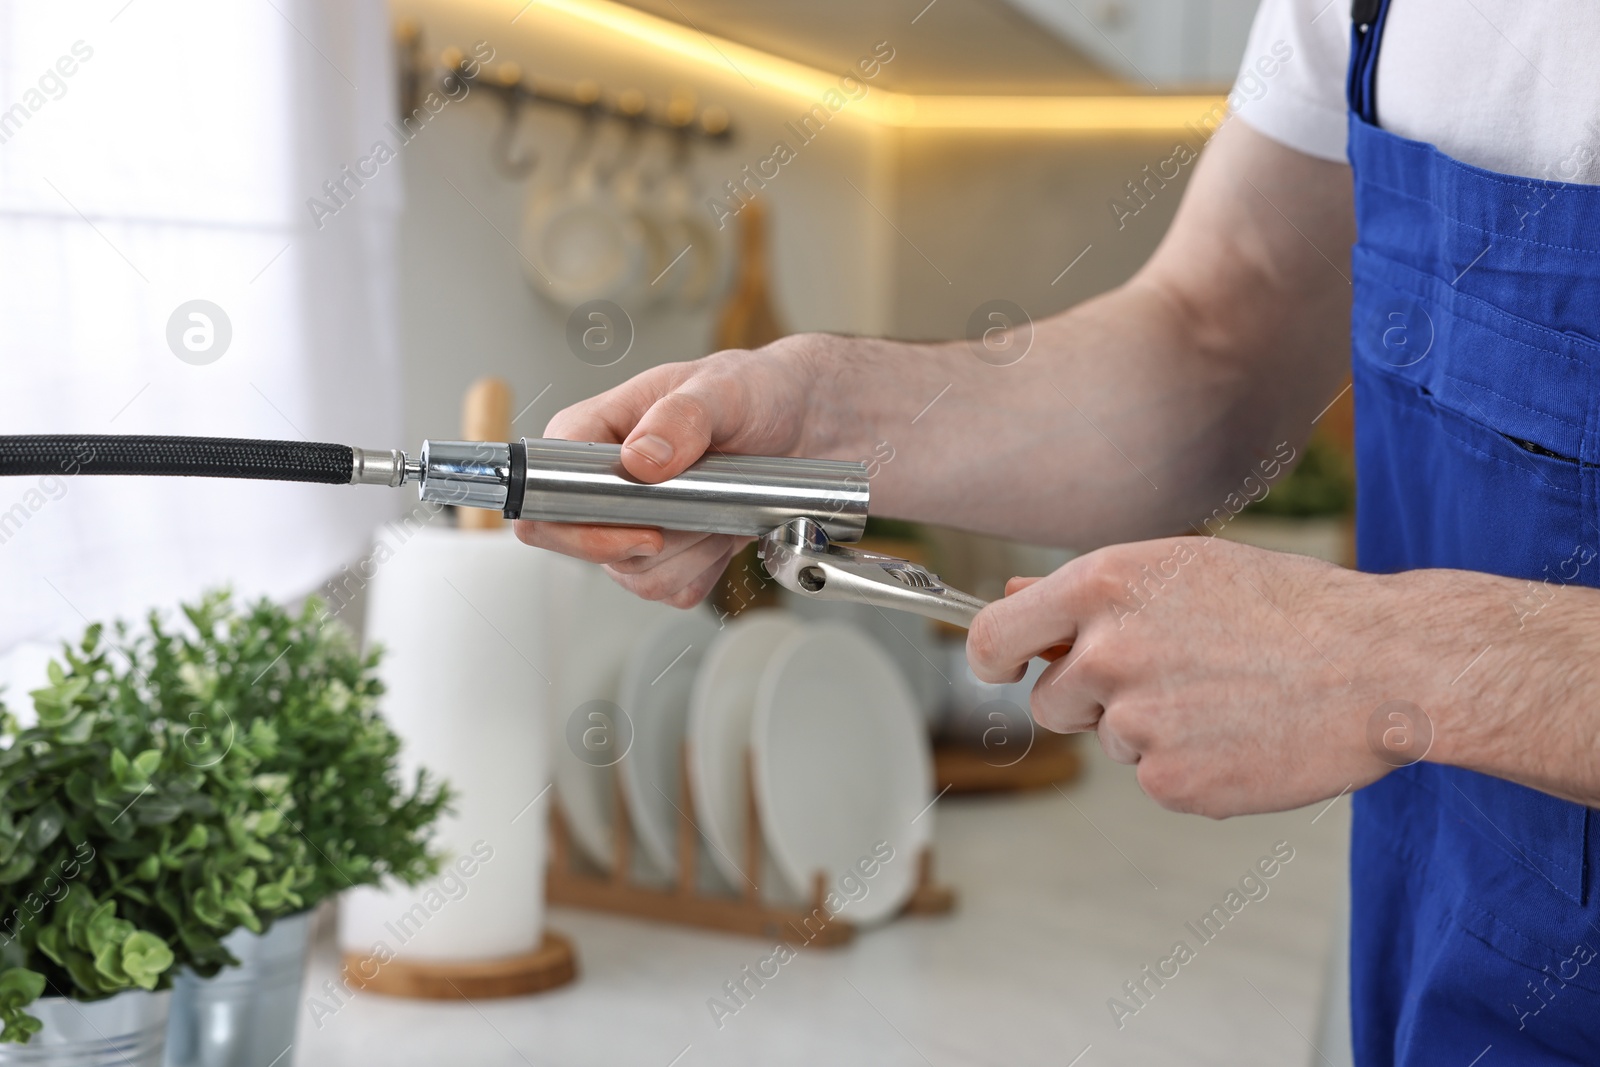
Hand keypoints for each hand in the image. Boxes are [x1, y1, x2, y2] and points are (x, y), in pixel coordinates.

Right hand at [514, 338, 825, 606]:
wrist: (803, 421)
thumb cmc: (754, 390)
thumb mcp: (723, 388)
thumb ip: (680, 418)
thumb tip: (639, 460)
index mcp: (590, 434)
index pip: (543, 498)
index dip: (581, 529)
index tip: (644, 532)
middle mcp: (603, 483)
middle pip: (590, 549)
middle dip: (657, 543)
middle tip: (702, 509)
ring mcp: (632, 522)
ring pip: (637, 576)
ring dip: (691, 553)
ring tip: (722, 507)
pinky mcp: (669, 553)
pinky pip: (674, 589)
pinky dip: (708, 568)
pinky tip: (726, 530)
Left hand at [966, 537, 1418, 817]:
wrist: (1379, 666)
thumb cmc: (1286, 607)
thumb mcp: (1181, 568)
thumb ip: (1090, 592)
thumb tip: (1014, 594)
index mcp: (1102, 587)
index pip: (992, 635)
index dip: (994, 657)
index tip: (1008, 666)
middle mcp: (1107, 652)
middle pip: (1048, 700)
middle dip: (1089, 698)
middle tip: (1168, 677)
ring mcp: (1136, 721)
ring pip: (1109, 739)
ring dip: (1148, 728)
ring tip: (1223, 697)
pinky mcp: (1170, 781)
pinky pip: (1153, 778)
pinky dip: (1188, 766)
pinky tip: (1240, 735)